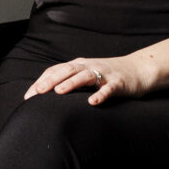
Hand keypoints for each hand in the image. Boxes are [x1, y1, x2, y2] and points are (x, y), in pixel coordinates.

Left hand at [24, 52, 155, 106]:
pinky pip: (108, 89)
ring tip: (59, 92)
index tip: (28, 96)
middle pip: (67, 70)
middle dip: (51, 81)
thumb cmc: (108, 75)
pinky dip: (100, 95)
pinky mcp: (119, 83)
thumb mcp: (87, 75)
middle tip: (37, 92)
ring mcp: (104, 74)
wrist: (139, 69)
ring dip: (71, 83)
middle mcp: (89, 67)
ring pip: (86, 76)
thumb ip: (70, 81)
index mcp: (79, 65)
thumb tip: (46, 95)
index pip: (56, 70)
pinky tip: (93, 102)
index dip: (41, 81)